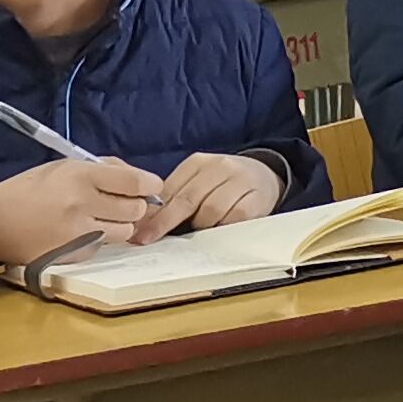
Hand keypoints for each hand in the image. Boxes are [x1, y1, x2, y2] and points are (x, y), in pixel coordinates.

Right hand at [0, 154, 167, 269]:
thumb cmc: (29, 189)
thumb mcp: (63, 167)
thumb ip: (102, 169)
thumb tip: (139, 179)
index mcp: (80, 175)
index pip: (134, 181)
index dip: (149, 184)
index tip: (152, 186)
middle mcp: (83, 203)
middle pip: (136, 208)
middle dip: (134, 205)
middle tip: (120, 202)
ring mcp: (80, 232)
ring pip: (126, 230)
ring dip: (120, 224)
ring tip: (100, 217)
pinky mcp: (75, 253)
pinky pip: (105, 246)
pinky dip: (101, 239)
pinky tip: (81, 232)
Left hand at [134, 151, 284, 242]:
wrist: (265, 175)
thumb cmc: (223, 184)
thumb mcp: (198, 182)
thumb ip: (175, 197)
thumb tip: (143, 222)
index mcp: (198, 162)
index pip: (169, 189)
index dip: (152, 212)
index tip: (137, 230)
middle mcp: (219, 167)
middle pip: (186, 199)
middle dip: (164, 222)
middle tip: (147, 239)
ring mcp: (240, 181)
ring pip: (210, 211)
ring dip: (201, 226)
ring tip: (201, 230)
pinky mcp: (257, 197)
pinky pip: (233, 218)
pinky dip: (223, 227)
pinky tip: (221, 229)